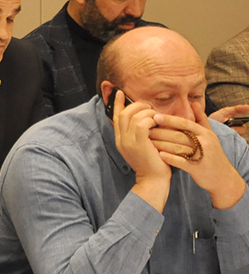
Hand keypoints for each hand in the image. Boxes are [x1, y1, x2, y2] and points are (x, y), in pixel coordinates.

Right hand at [111, 90, 171, 208]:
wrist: (153, 180)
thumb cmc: (153, 164)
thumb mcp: (141, 147)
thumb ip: (139, 134)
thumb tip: (145, 119)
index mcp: (120, 139)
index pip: (115, 117)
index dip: (117, 103)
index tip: (120, 93)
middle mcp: (121, 139)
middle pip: (123, 113)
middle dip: (136, 105)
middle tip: (148, 106)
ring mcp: (128, 141)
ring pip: (133, 116)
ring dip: (146, 112)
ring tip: (156, 115)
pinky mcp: (139, 143)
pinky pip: (142, 123)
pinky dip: (150, 119)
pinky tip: (158, 122)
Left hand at [152, 107, 245, 208]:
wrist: (222, 177)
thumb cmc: (212, 153)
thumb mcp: (209, 135)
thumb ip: (201, 119)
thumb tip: (193, 102)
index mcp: (205, 133)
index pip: (185, 123)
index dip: (169, 120)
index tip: (154, 116)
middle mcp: (204, 143)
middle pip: (179, 135)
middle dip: (161, 132)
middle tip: (146, 129)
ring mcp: (201, 156)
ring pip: (178, 148)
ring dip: (161, 144)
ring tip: (147, 141)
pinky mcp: (197, 168)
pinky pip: (181, 162)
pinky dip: (170, 158)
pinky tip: (159, 155)